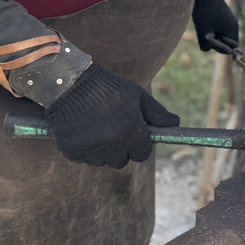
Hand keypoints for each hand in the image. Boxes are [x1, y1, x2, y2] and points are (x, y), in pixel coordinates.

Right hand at [44, 63, 178, 167]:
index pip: (142, 154)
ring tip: (96, 127)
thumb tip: (175, 123)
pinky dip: (84, 149)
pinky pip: (83, 158)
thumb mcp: (137, 95)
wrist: (70, 83)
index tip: (133, 134)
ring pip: (102, 161)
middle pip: (121, 161)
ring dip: (102, 150)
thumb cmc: (108, 88)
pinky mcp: (72, 152)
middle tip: (113, 129)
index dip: (139, 145)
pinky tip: (82, 130)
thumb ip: (156, 112)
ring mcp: (91, 150)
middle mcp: (112, 145)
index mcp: (131, 131)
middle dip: (121, 149)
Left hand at [193, 0, 238, 52]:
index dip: (221, 48)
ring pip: (221, 34)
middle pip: (226, 41)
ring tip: (204, 26)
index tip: (211, 42)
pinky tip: (204, 22)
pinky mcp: (223, 15)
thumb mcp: (203, 32)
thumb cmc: (205, 13)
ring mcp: (229, 19)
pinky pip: (219, 27)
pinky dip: (212, 28)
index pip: (232, 47)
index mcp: (232, 30)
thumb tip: (207, 48)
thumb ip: (206, 45)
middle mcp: (233, 25)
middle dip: (216, 41)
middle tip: (206, 33)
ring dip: (212, 34)